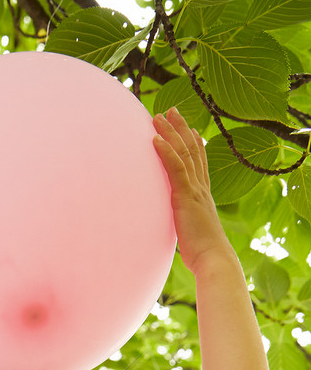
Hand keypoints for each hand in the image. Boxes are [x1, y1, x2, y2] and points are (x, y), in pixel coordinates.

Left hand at [153, 108, 230, 274]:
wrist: (213, 258)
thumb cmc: (203, 253)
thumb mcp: (192, 232)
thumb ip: (185, 223)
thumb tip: (175, 228)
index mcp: (203, 194)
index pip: (199, 162)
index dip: (193, 143)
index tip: (187, 128)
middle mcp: (201, 187)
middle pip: (191, 150)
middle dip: (180, 129)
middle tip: (170, 111)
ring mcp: (195, 190)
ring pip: (183, 153)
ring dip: (170, 133)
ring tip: (158, 117)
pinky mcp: (186, 197)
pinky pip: (176, 168)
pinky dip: (166, 152)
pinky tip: (156, 139)